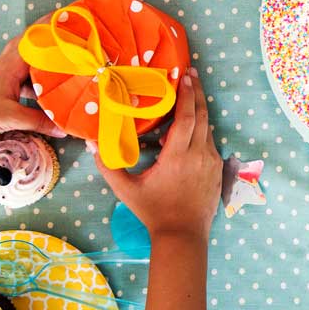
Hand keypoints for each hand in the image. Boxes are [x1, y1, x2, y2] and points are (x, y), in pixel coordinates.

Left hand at [0, 39, 60, 145]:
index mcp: (11, 66)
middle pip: (30, 46)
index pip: (35, 41)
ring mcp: (2, 78)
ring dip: (43, 63)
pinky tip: (46, 94)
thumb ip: (38, 122)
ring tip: (64, 66)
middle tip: (68, 39)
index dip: (52, 30)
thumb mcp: (10, 117)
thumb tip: (64, 128)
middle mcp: (8, 67)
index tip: (70, 20)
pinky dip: (36, 83)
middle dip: (48, 41)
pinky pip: (23, 81)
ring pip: (27, 64)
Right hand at [96, 69, 221, 242]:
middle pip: (202, 115)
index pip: (187, 117)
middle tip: (190, 73)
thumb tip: (91, 143)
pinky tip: (188, 129)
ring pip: (207, 128)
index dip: (187, 94)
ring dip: (199, 110)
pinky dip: (200, 130)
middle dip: (197, 92)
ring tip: (188, 94)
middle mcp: (199, 155)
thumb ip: (108, 166)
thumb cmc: (153, 212)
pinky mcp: (216, 169)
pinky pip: (209, 142)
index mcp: (179, 156)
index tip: (185, 76)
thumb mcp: (127, 190)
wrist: (183, 236)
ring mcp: (211, 162)